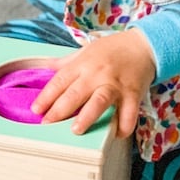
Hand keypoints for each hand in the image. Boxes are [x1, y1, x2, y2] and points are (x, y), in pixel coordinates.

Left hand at [30, 29, 155, 137]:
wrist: (143, 45)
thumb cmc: (112, 49)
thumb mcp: (86, 51)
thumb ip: (66, 63)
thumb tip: (44, 68)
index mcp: (83, 64)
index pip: (60, 80)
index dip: (46, 96)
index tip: (36, 110)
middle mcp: (97, 73)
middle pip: (75, 92)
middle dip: (59, 109)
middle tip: (47, 123)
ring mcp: (115, 84)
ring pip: (99, 101)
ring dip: (87, 116)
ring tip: (76, 130)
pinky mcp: (133, 93)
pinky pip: (129, 112)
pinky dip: (124, 125)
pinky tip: (116, 134)